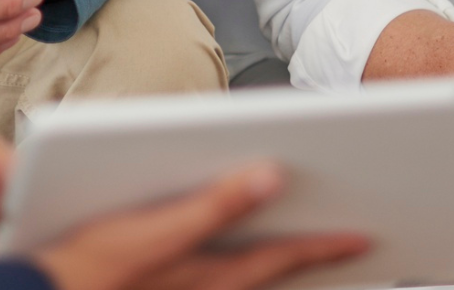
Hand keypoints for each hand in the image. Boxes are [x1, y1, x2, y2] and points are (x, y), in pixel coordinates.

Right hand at [33, 163, 369, 289]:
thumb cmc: (90, 262)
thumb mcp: (152, 231)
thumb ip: (213, 204)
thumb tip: (270, 175)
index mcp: (211, 275)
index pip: (283, 256)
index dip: (325, 246)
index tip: (363, 235)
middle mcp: (208, 289)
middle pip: (274, 269)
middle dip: (313, 253)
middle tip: (352, 234)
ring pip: (250, 277)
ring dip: (282, 260)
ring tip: (310, 241)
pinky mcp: (168, 283)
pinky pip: (223, 278)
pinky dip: (247, 266)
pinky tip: (241, 250)